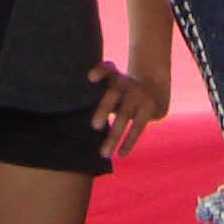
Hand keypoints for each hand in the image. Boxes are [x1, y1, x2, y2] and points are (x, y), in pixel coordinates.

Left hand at [89, 48, 171, 164]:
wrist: (155, 88)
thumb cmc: (122, 93)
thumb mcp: (111, 88)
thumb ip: (94, 98)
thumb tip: (69, 121)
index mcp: (115, 76)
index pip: (108, 69)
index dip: (100, 71)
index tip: (90, 78)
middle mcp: (127, 83)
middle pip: (114, 94)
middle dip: (104, 109)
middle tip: (94, 126)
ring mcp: (140, 95)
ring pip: (125, 115)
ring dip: (114, 135)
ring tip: (103, 153)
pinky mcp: (150, 107)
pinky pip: (138, 126)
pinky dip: (129, 141)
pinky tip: (120, 154)